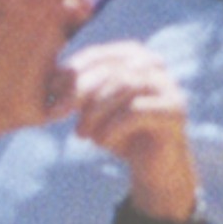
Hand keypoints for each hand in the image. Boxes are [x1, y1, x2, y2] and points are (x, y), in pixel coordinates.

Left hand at [64, 43, 198, 223]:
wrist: (154, 168)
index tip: (49, 91)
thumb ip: (79, 92)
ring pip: (124, 86)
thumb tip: (50, 80)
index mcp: (134, 56)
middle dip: (78, 91)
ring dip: (94, 111)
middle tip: (55, 113)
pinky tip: (101, 142)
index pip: (98, 55)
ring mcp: (167, 86)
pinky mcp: (174, 110)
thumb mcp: (95, 111)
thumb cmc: (121, 134)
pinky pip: (136, 110)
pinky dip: (112, 126)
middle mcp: (154, 65)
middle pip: (110, 69)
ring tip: (80, 134)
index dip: (72, 71)